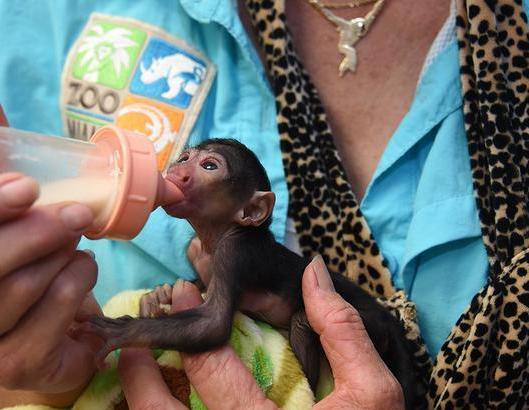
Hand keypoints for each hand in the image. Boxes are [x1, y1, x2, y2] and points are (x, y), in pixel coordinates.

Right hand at [0, 172, 101, 406]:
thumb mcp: (16, 222)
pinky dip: (80, 281)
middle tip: (78, 213)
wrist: (49, 331)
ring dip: (64, 254)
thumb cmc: (27, 266)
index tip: (28, 187)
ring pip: (24, 285)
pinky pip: (56, 312)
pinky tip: (83, 269)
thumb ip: (11, 185)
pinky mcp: (21, 367)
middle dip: (39, 230)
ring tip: (75, 240)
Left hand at [119, 258, 403, 409]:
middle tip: (129, 341)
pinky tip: (162, 402)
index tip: (181, 289)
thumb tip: (315, 271)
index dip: (194, 325)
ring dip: (141, 402)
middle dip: (140, 375)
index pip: (214, 372)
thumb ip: (343, 330)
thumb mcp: (374, 391)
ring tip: (133, 367)